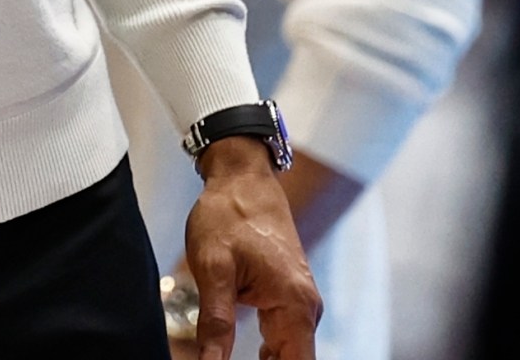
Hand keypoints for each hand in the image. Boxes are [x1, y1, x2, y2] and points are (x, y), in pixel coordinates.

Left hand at [185, 137, 320, 359]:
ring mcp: (300, 301)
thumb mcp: (213, 268)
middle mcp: (306, 306)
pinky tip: (253, 357)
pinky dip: (272, 353)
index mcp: (294, 303)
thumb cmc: (228, 214)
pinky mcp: (289, 296)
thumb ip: (215, 324)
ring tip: (226, 359)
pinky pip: (286, 337)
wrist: (242, 178)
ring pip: (291, 353)